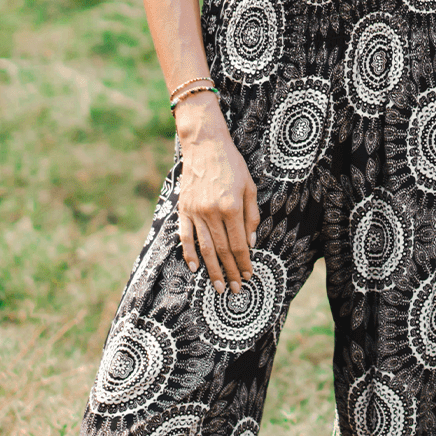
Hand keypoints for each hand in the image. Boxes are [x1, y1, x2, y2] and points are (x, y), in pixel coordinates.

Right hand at [173, 94, 259, 291]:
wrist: (204, 146)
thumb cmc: (232, 165)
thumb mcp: (250, 188)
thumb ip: (252, 216)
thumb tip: (251, 243)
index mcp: (231, 208)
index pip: (239, 244)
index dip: (244, 262)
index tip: (248, 276)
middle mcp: (212, 213)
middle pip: (223, 250)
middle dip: (230, 272)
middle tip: (236, 289)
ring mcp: (195, 212)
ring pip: (205, 248)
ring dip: (212, 270)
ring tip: (219, 287)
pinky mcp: (183, 210)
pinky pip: (185, 236)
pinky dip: (189, 254)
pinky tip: (195, 268)